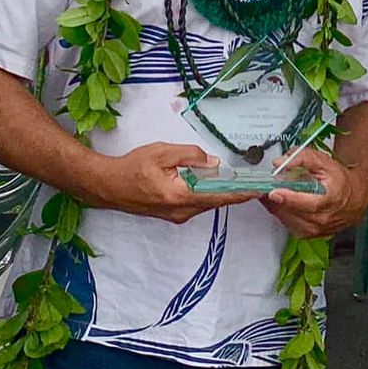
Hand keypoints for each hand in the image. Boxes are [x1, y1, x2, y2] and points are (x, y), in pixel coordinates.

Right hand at [84, 142, 260, 222]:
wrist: (109, 186)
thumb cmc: (132, 167)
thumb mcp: (162, 153)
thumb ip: (190, 155)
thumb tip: (214, 163)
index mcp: (181, 196)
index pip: (218, 196)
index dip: (240, 193)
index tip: (258, 190)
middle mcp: (182, 211)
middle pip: (215, 202)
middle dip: (235, 192)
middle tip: (254, 182)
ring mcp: (177, 215)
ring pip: (206, 204)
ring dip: (221, 193)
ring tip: (239, 182)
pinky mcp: (172, 214)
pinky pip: (196, 204)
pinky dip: (207, 195)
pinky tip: (213, 184)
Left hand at [261, 146, 367, 239]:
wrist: (355, 199)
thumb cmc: (340, 181)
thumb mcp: (324, 163)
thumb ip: (302, 158)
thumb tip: (280, 162)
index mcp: (330, 200)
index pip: (308, 204)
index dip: (289, 198)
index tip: (274, 192)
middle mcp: (323, 219)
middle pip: (292, 212)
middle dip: (275, 199)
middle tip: (265, 186)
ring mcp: (315, 229)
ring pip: (286, 219)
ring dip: (276, 206)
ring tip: (275, 191)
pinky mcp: (309, 235)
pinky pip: (287, 224)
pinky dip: (281, 212)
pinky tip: (282, 202)